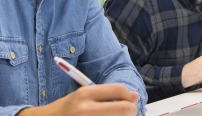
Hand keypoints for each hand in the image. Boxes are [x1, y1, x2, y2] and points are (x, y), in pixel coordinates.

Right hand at [17, 84, 138, 115]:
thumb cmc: (67, 110)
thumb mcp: (82, 96)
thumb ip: (107, 95)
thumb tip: (134, 96)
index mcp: (84, 93)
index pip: (118, 89)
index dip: (128, 95)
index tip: (129, 99)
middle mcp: (85, 109)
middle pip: (123, 109)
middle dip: (131, 111)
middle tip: (129, 112)